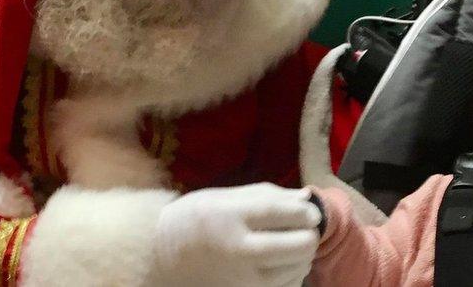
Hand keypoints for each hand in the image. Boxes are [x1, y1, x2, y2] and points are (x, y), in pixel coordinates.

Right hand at [151, 183, 320, 286]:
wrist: (161, 257)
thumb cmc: (194, 219)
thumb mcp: (224, 196)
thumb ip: (266, 195)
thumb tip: (306, 199)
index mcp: (231, 216)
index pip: (283, 212)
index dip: (305, 212)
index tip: (311, 213)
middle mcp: (238, 249)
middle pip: (298, 245)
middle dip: (309, 235)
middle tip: (303, 229)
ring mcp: (242, 277)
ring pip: (296, 269)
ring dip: (303, 256)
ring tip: (291, 246)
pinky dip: (292, 275)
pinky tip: (282, 265)